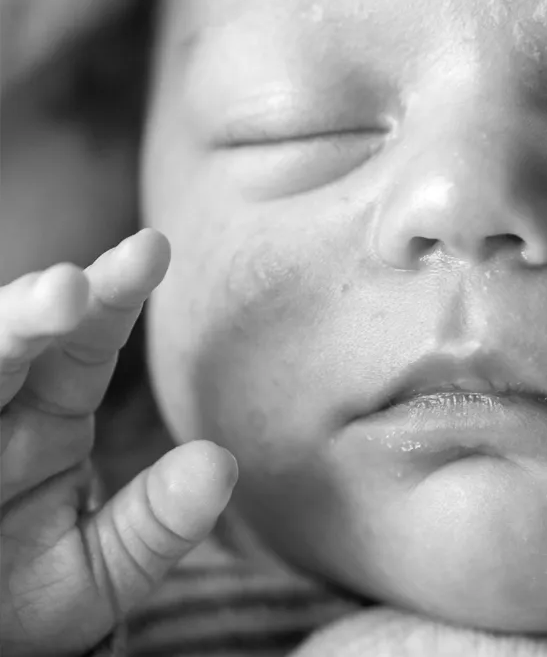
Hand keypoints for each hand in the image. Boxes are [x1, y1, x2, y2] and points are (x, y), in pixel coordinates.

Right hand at [0, 231, 236, 655]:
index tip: (153, 249)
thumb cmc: (27, 599)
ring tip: (43, 304)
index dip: (115, 293)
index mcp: (47, 418)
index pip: (85, 343)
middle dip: (34, 308)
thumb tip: (222, 465)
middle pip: (7, 339)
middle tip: (70, 288)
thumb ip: (157, 523)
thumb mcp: (101, 572)